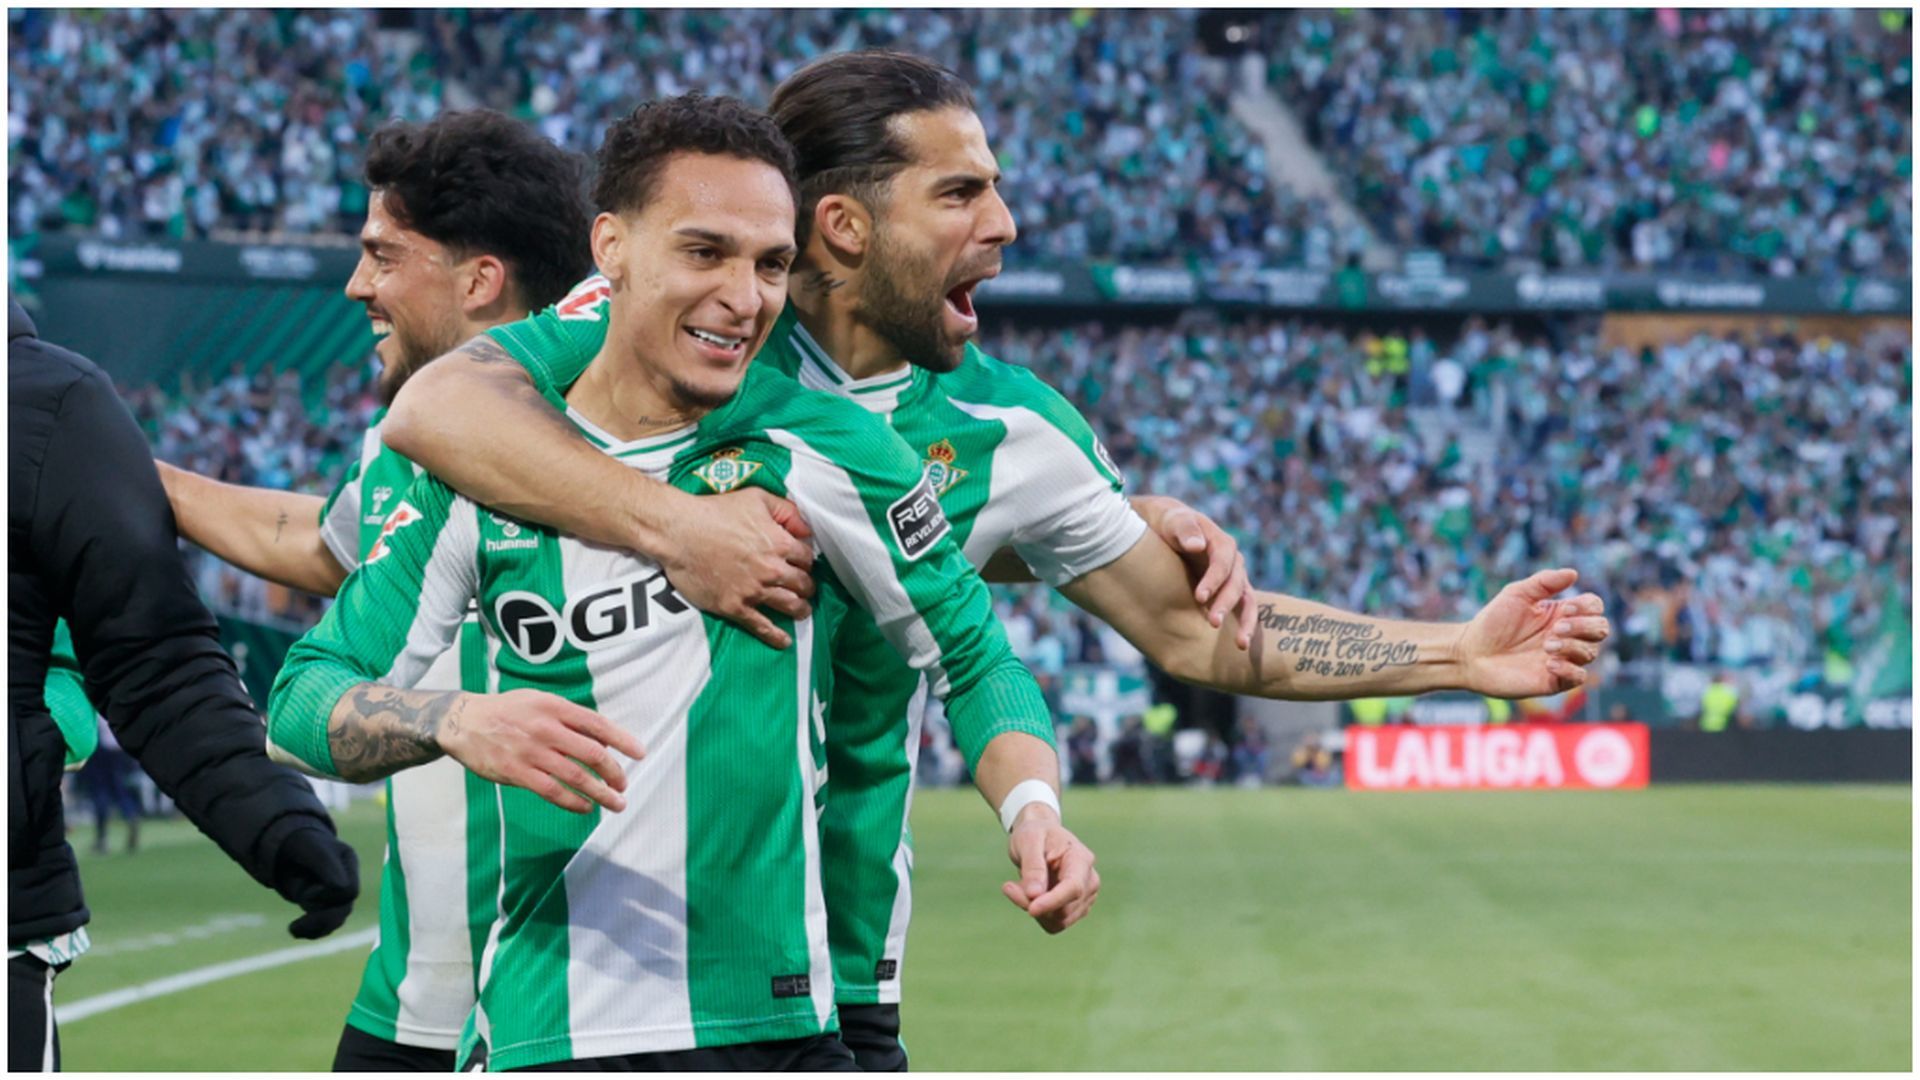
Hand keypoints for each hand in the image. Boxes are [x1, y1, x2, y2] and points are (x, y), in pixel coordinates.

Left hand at [271, 823, 360, 939]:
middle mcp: (346, 879)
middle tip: (293, 927)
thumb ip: (328, 865)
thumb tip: (341, 888)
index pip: (348, 890)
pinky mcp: (324, 905)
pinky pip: (325, 925)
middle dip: (321, 920)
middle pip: (344, 909)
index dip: (328, 896)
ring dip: (315, 928)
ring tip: (292, 930)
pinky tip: (295, 932)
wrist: (289, 845)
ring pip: (336, 919)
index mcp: (348, 863)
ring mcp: (336, 893)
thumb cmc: (302, 843)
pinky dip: (312, 931)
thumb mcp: (313, 849)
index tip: (306, 894)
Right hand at [437, 689, 645, 813]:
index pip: (597, 724)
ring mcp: (531, 752)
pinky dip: (573, 802)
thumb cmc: (508, 711)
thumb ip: (569, 717)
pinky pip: (552, 791)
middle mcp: (546, 728)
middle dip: (614, 772)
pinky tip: (585, 808)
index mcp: (554, 706)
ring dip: (600, 793)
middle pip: (592, 753)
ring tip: (615, 803)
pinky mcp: (516, 772)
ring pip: (576, 776)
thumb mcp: (539, 701)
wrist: (463, 721)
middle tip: (624, 785)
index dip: (622, 740)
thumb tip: (603, 740)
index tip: (640, 754)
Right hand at [654, 487, 815, 649]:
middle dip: (807, 587)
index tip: (802, 565)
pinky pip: (762, 626)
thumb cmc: (715, 511)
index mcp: (779, 543)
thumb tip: (806, 530)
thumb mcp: (757, 498)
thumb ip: (787, 511)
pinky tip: (784, 641)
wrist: (680, 532)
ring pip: (789, 605)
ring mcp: (754, 590)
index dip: (806, 562)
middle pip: (803, 584)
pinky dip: (776, 635)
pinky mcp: (735, 606)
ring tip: (801, 611)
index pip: (807, 558)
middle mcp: (772, 570)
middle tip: (805, 589)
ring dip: (800, 609)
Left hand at [1001, 805, 1098, 933]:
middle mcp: (1089, 880)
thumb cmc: (1034, 833)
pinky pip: (1054, 924)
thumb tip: (1034, 895)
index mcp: (1081, 859)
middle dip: (1033, 904)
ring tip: (1016, 887)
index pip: (1073, 887)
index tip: (1030, 910)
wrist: (1039, 835)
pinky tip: (1026, 895)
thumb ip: (1033, 866)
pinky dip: (1037, 914)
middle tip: (1008, 887)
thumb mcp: (1028, 840)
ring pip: (1059, 921)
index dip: (1053, 902)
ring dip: (1032, 909)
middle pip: (1064, 909)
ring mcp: (1085, 897)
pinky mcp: (1075, 909)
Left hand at [1137, 495, 1254, 648]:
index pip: (1223, 562)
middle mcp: (1233, 561)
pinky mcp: (1228, 592)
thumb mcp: (1173, 520)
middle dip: (1226, 603)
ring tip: (1240, 644)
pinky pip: (1242, 609)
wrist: (1168, 528)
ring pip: (1247, 600)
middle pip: (1236, 583)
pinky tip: (1240, 645)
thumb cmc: (1169, 523)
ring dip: (1245, 621)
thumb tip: (1197, 545)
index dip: (1214, 579)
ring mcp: (1233, 577)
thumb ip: (1184, 529)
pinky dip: (1245, 626)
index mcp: (1221, 542)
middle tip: (1212, 622)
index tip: (1200, 597)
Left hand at [1454, 568, 1610, 697]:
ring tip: (1547, 645)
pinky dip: (1571, 670)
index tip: (1565, 608)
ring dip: (1573, 646)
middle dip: (1584, 627)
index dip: (1587, 607)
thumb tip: (1574, 573)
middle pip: (1600, 629)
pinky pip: (1579, 678)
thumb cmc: (1492, 621)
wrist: (1470, 653)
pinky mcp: (1554, 680)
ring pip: (1591, 652)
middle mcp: (1567, 636)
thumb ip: (1544, 582)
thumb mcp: (1516, 594)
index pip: (1594, 608)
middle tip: (1557, 628)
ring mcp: (1562, 659)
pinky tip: (1549, 664)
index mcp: (1561, 614)